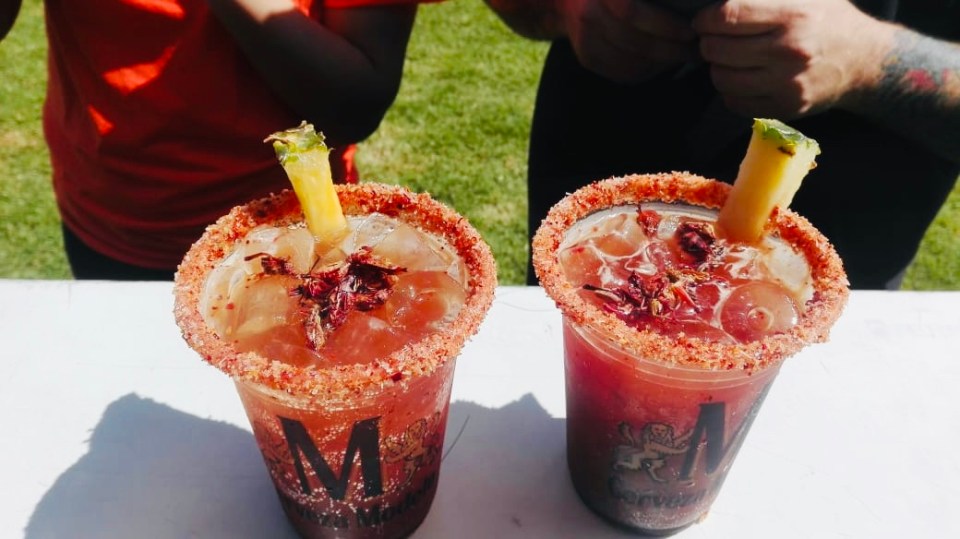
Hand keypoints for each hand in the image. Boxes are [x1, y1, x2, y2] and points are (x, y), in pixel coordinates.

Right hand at [560, 0, 698, 82]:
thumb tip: (685, 6)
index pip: (632, 12)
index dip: (664, 25)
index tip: (690, 30)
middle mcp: (588, 16)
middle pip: (635, 42)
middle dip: (671, 49)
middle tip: (696, 49)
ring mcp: (585, 40)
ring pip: (630, 62)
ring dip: (662, 64)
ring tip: (684, 57)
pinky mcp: (587, 58)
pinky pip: (622, 73)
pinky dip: (646, 71)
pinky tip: (662, 64)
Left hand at [692, 0, 886, 117]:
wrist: (865, 61)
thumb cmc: (828, 19)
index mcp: (793, 14)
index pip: (727, 16)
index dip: (706, 19)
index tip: (704, 20)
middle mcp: (789, 50)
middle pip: (717, 49)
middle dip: (708, 42)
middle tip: (715, 38)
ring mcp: (788, 83)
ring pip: (722, 78)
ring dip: (717, 67)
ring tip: (729, 58)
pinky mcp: (786, 107)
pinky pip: (735, 102)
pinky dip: (730, 90)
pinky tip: (742, 77)